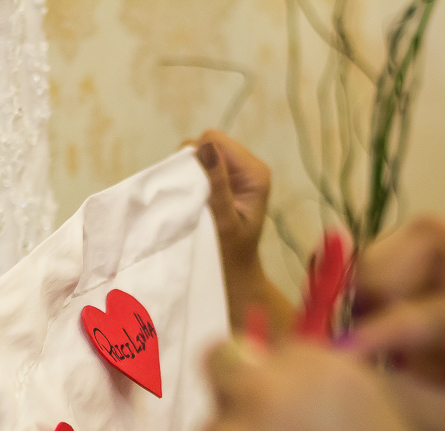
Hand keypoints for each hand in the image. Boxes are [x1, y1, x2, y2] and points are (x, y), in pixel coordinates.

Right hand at [190, 130, 295, 334]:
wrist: (234, 275)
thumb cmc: (230, 254)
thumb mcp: (224, 221)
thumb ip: (217, 184)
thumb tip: (205, 148)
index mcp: (255, 172)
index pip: (214, 141)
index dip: (196, 159)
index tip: (192, 190)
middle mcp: (247, 167)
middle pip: (207, 143)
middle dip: (192, 166)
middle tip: (192, 198)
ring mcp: (234, 173)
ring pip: (200, 154)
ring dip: (190, 174)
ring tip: (193, 202)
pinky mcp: (223, 181)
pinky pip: (199, 167)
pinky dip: (190, 180)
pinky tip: (193, 201)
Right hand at [346, 217, 444, 430]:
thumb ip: (380, 396)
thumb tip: (316, 364)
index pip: (435, 307)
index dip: (379, 332)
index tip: (337, 362)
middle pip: (426, 242)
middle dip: (378, 276)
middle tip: (347, 329)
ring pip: (404, 261)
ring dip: (365, 294)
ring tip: (345, 344)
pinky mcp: (437, 333)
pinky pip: (391, 296)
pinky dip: (361, 314)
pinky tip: (350, 355)